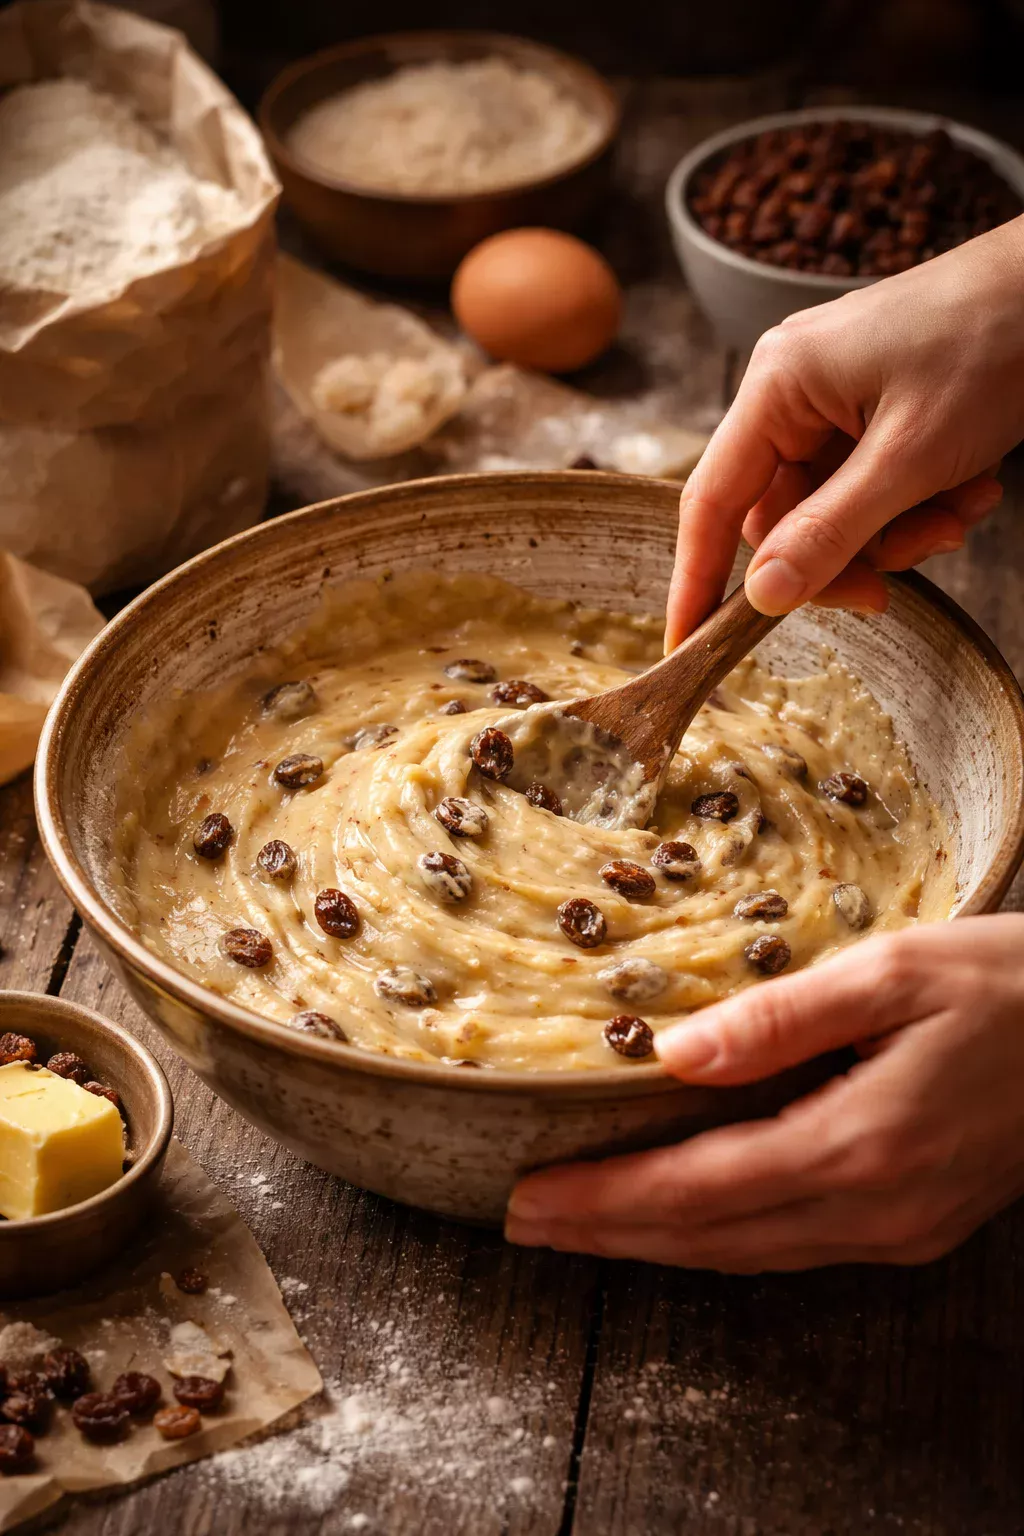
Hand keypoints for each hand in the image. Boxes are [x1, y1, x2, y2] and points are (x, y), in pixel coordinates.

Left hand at [505, 916, 1023, 1270]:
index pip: (696, 1189)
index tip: (529, 1197)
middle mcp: (876, 1207)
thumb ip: (778, 1017)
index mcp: (860, 1143)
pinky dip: (721, 1238)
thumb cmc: (1008, 985)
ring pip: (749, 1253)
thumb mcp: (891, 972)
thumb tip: (673, 1051)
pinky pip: (794, 1246)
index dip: (605, 1200)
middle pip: (711, 1239)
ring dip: (657, 1244)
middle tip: (524, 1225)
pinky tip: (686, 1219)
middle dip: (610, 1236)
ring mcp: (900, 1227)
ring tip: (582, 1229)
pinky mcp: (916, 1224)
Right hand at [666, 216, 1023, 648]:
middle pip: (781, 519)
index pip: (710, 502)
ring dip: (898, 533)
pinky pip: (871, 490)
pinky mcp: (875, 413)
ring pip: (833, 514)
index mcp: (778, 385)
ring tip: (958, 511)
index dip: (697, 579)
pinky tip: (968, 489)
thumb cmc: (991, 340)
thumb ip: (829, 532)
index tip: (689, 645)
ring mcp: (835, 402)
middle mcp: (793, 393)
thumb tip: (762, 596)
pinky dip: (918, 506)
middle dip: (844, 556)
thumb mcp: (908, 457)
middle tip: (893, 587)